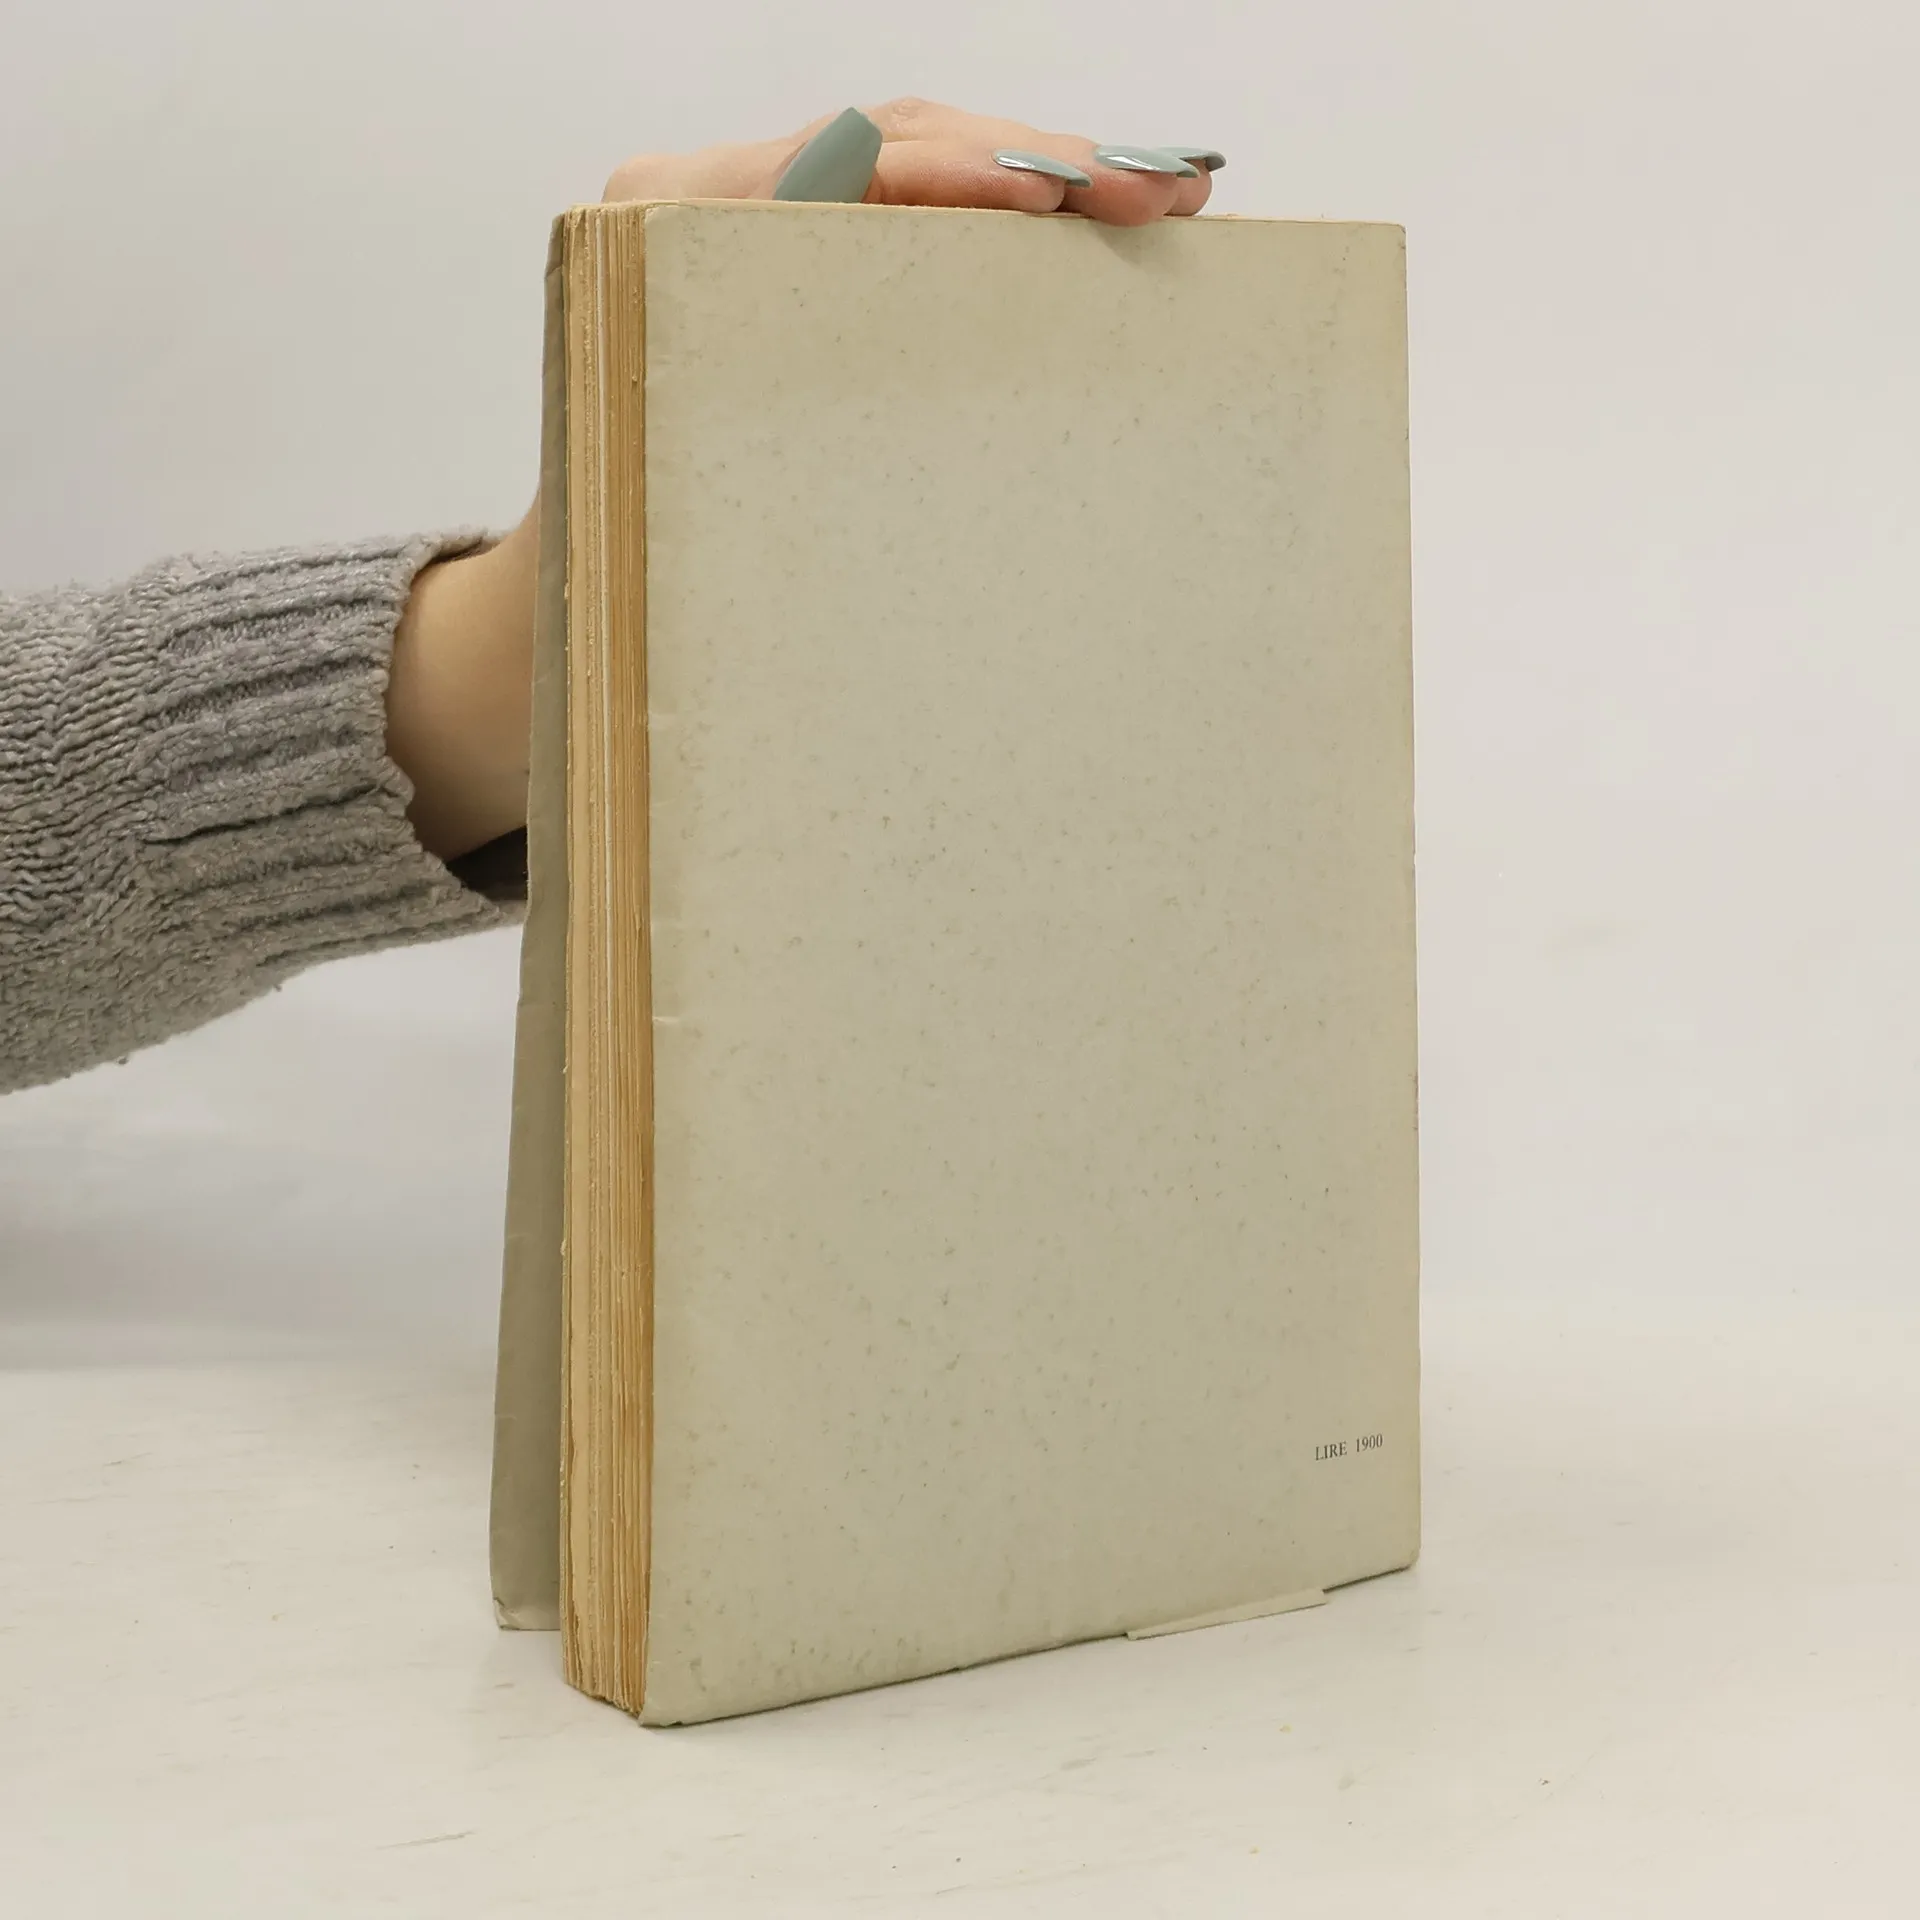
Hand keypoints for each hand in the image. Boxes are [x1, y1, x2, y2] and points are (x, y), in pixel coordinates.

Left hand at [389, 102, 1219, 860]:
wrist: (554, 605)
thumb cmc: (609, 577)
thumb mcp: (683, 524)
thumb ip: (778, 460)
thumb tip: (901, 481)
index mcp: (656, 232)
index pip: (840, 163)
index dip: (964, 174)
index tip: (1064, 194)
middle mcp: (701, 206)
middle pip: (898, 142)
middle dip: (1041, 161)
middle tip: (1165, 189)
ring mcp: (752, 230)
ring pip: (919, 168)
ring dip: (1047, 181)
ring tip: (1166, 200)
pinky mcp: (798, 270)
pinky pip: (912, 223)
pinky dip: (1010, 228)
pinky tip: (1097, 237)